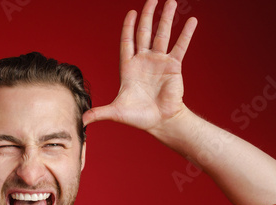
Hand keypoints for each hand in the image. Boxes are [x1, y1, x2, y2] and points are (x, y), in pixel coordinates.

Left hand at [82, 0, 196, 132]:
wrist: (160, 122)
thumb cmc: (138, 117)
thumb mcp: (116, 113)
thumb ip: (99, 113)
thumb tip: (82, 121)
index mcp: (129, 67)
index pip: (127, 42)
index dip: (128, 27)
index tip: (131, 12)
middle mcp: (144, 61)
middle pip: (144, 32)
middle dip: (148, 15)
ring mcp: (159, 62)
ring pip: (162, 35)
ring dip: (166, 18)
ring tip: (171, 1)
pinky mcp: (174, 66)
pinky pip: (180, 46)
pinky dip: (186, 34)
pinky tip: (192, 20)